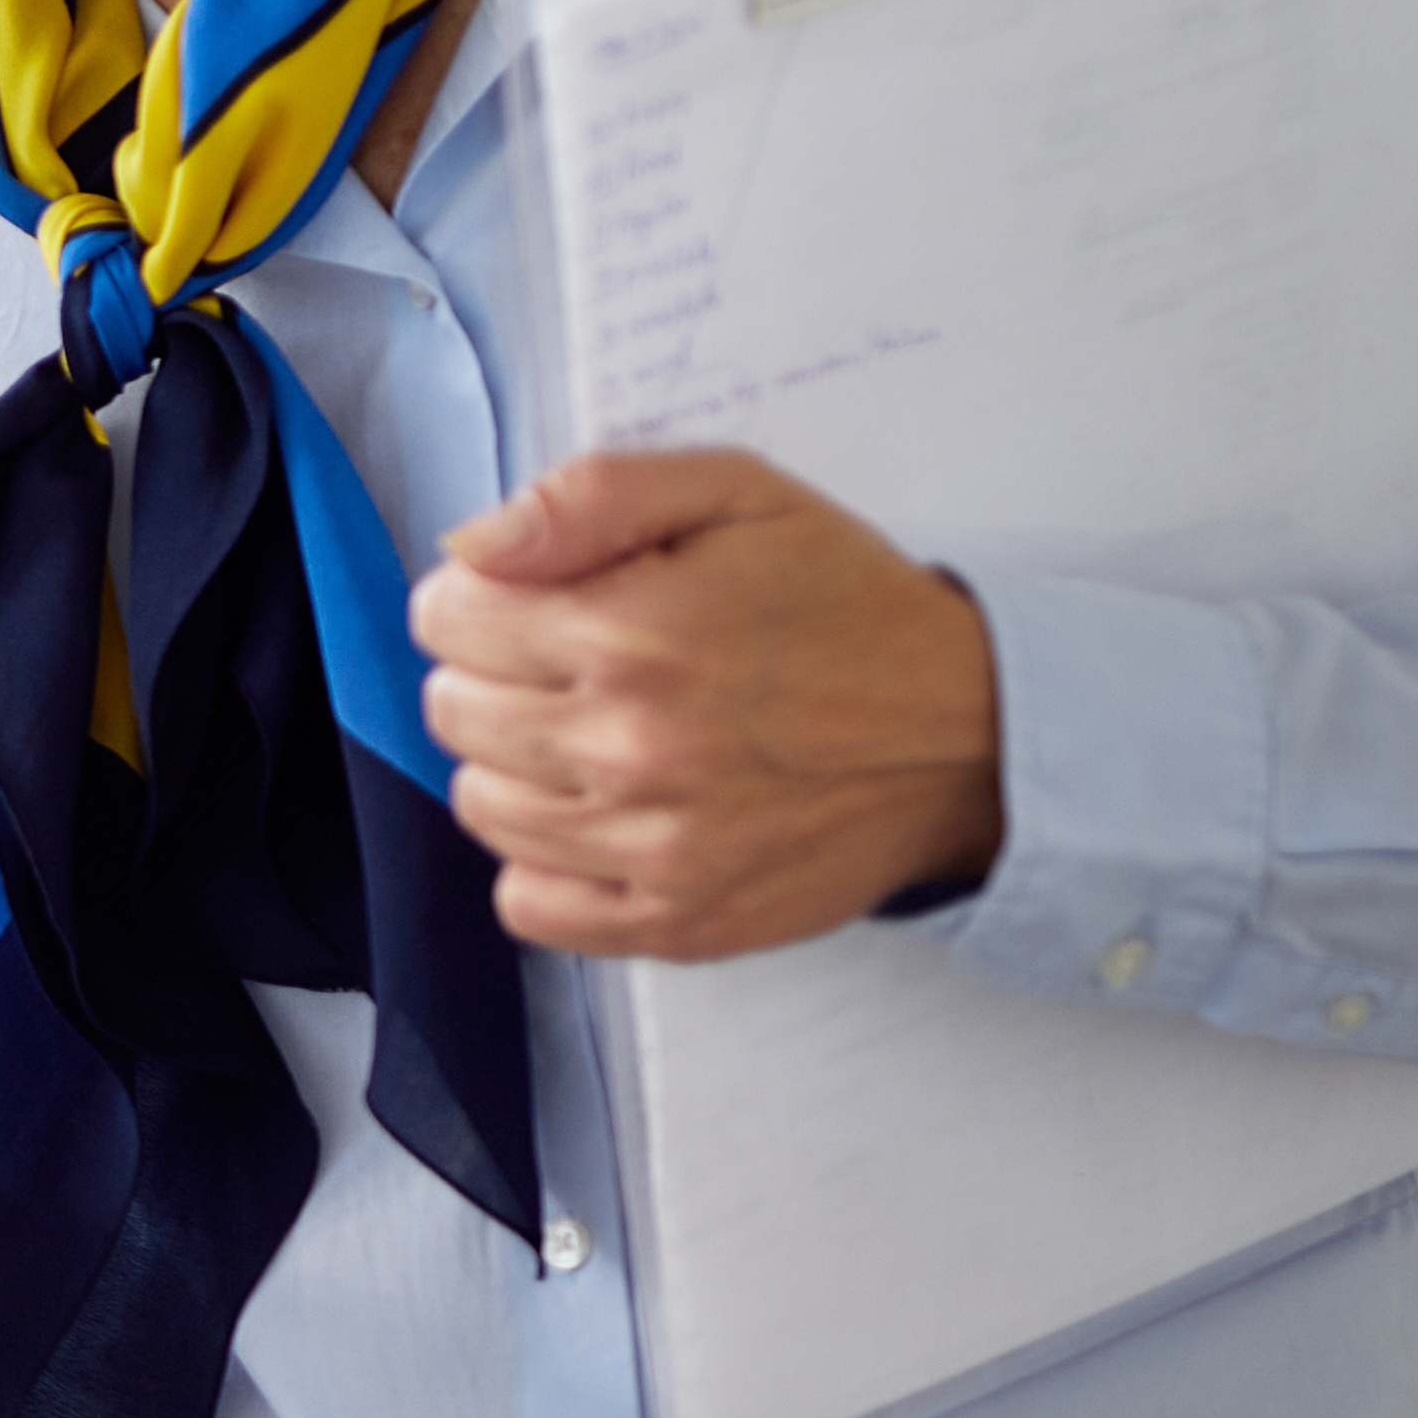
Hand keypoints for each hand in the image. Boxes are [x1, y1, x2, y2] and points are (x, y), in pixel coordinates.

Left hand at [409, 450, 1005, 958]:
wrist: (969, 732)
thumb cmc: (846, 604)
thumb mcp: (735, 495)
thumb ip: (591, 497)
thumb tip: (470, 546)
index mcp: (634, 635)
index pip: (448, 619)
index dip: (480, 597)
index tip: (531, 599)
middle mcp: (632, 749)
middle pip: (452, 711)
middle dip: (491, 672)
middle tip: (569, 662)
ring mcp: (653, 849)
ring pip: (481, 806)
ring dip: (514, 763)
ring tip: (592, 733)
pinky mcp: (678, 922)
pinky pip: (530, 905)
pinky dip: (544, 863)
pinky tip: (601, 815)